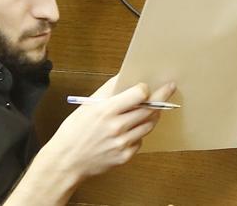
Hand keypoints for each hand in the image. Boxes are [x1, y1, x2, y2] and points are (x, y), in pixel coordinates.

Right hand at [42, 76, 175, 179]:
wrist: (67, 161)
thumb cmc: (74, 130)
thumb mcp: (88, 105)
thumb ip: (108, 91)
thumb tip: (125, 76)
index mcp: (107, 111)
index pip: (139, 94)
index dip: (144, 88)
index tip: (146, 85)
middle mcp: (117, 127)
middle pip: (149, 109)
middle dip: (161, 96)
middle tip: (169, 88)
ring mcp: (122, 143)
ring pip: (148, 124)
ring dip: (151, 115)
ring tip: (150, 108)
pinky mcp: (125, 156)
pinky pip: (140, 140)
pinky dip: (138, 133)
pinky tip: (129, 130)